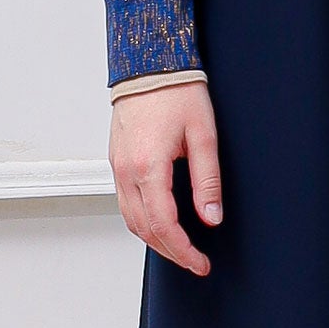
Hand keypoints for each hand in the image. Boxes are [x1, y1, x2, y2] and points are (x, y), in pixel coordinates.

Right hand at [109, 81, 221, 275]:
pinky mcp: (117, 161)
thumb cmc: (177, 92)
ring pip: (130, 219)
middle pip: (143, 229)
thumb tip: (211, 217)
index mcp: (148, 167)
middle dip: (170, 252)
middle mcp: (126, 171)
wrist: (149, 64)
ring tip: (180, 248)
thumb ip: (207, 181)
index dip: (183, 251)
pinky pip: (125, 202)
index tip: (201, 263)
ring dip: (154, 239)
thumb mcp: (203, 136)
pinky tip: (161, 222)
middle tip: (195, 262)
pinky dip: (142, 220)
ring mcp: (117, 166)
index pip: (164, 225)